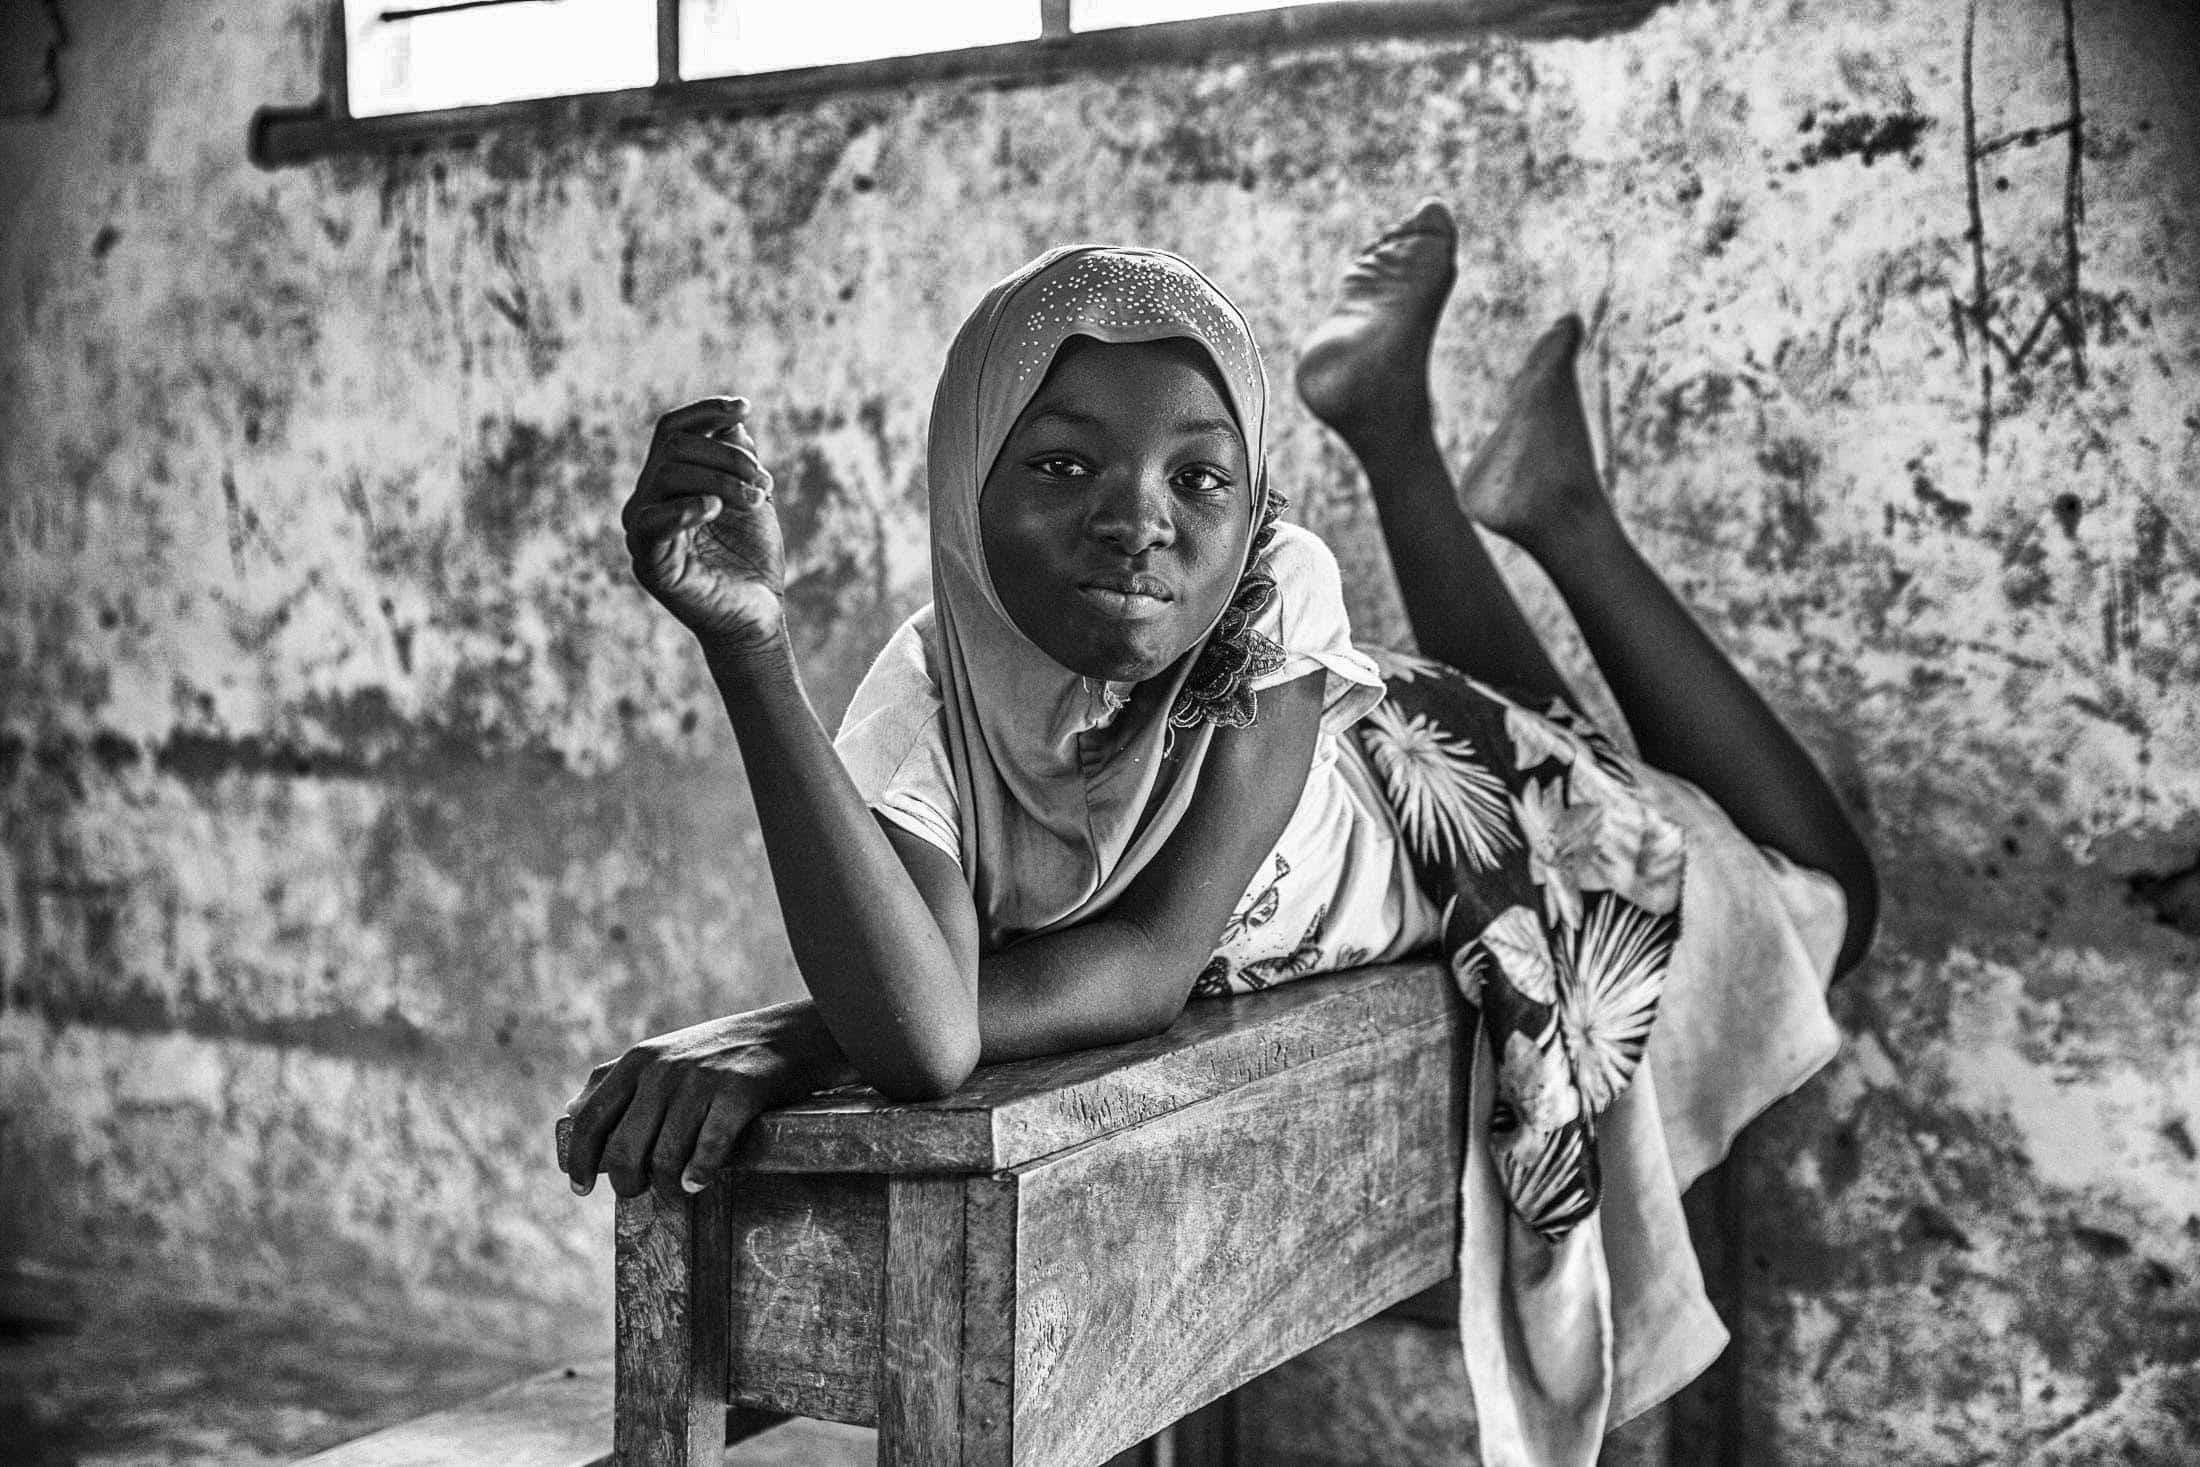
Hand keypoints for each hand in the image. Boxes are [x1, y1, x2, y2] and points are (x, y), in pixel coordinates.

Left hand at [559, 1007, 848, 1201]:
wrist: (789, 1033)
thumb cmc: (719, 1052)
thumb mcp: (662, 1054)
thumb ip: (614, 1078)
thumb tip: (571, 1111)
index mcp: (638, 1061)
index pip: (590, 1120)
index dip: (580, 1161)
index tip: (580, 1189)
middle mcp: (663, 1070)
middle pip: (624, 1150)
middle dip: (627, 1183)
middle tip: (640, 1192)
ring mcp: (701, 1080)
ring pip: (665, 1157)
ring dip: (667, 1186)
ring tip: (678, 1191)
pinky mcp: (739, 1092)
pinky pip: (709, 1148)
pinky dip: (700, 1173)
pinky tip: (698, 1183)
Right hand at [623, 397, 785, 651]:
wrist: (756, 613)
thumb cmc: (750, 554)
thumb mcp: (752, 494)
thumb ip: (738, 457)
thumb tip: (733, 423)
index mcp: (667, 480)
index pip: (673, 429)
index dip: (706, 412)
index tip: (746, 408)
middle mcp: (647, 500)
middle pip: (676, 446)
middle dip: (729, 456)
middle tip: (766, 485)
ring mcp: (643, 530)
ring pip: (669, 473)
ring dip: (722, 479)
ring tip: (755, 501)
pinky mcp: (649, 564)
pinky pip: (653, 524)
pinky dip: (683, 508)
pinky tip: (712, 507)